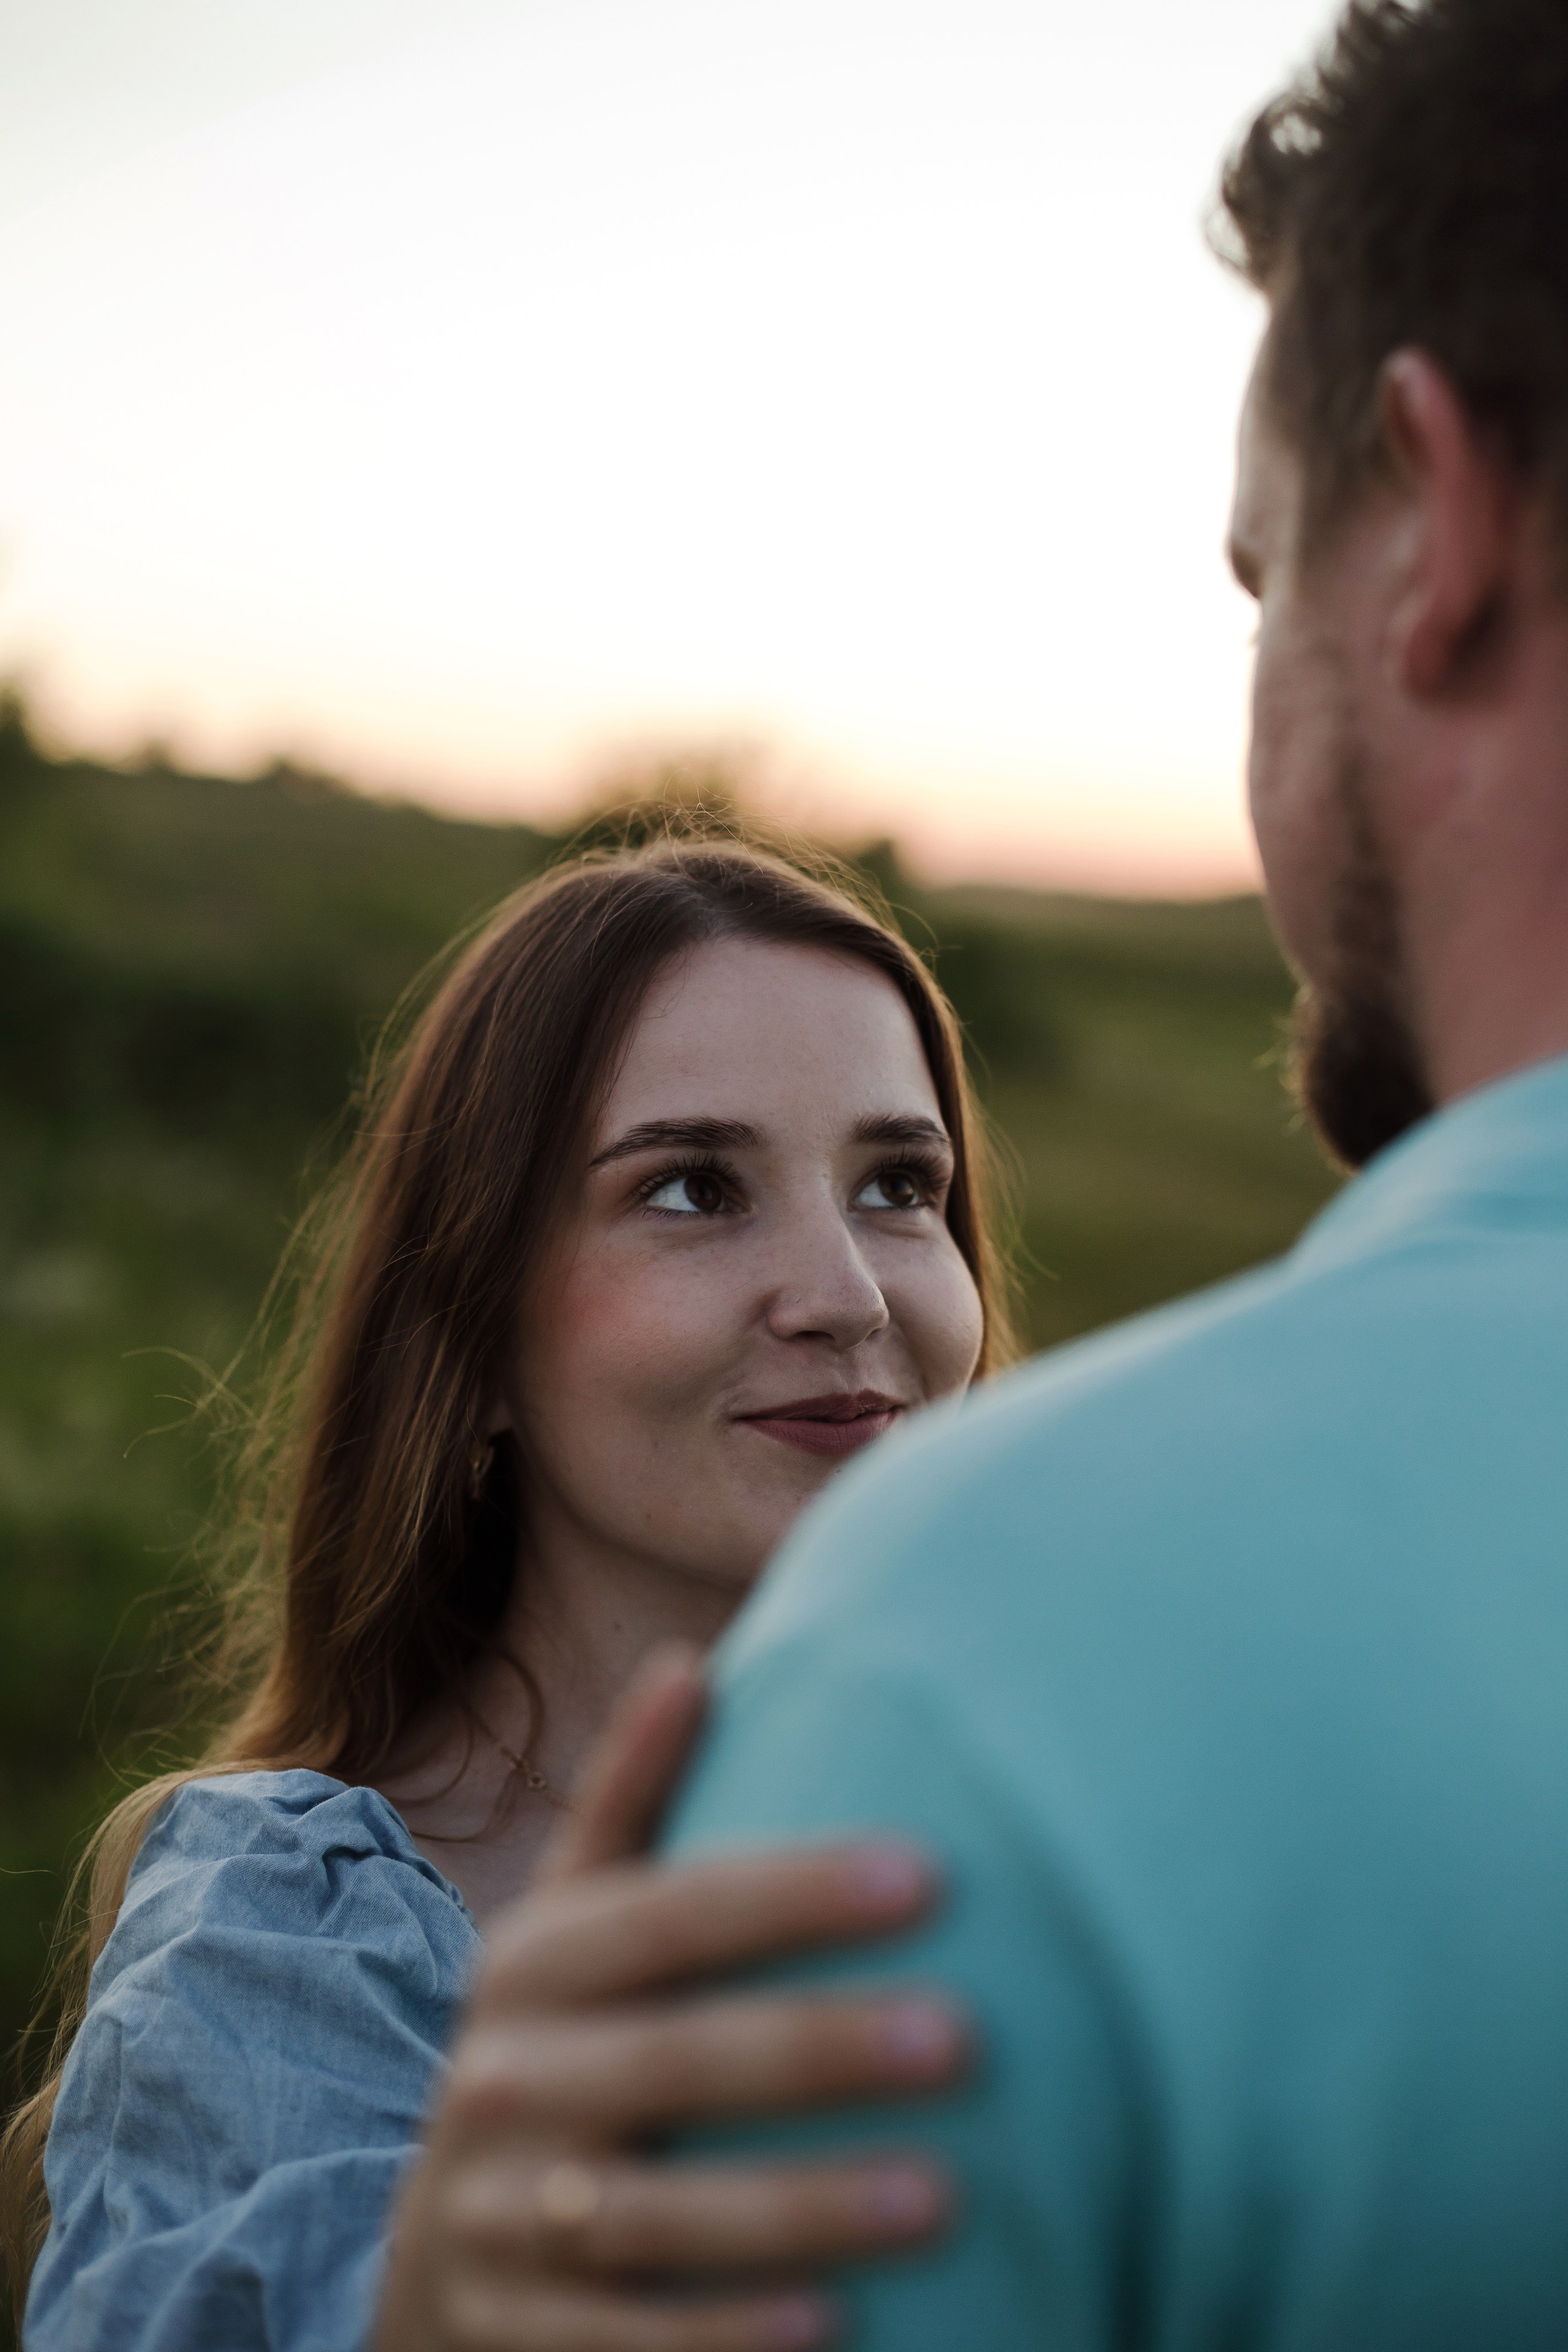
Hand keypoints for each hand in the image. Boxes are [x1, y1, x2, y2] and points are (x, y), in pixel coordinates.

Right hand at [375, 1643, 966, 2350]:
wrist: (434, 2251)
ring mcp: (502, 2214)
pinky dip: (726, 2338)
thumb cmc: (554, 2047)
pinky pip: (627, 2342)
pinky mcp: (516, 2331)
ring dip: (797, 2208)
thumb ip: (629, 1800)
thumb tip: (689, 1660)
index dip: (794, 1892)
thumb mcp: (566, 1926)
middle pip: (675, 2059)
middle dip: (819, 2048)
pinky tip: (836, 2327)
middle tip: (965, 2036)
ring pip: (655, 2213)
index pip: (672, 1914)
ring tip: (940, 2195)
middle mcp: (505, 2079)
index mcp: (534, 1963)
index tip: (927, 1874)